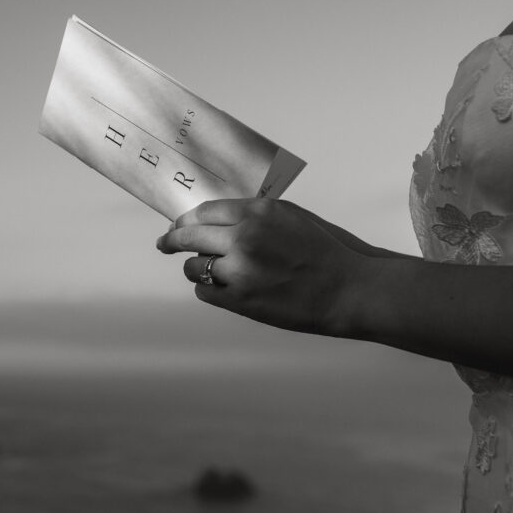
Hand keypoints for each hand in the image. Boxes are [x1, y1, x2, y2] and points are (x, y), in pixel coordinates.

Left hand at [156, 198, 365, 336]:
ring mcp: (241, 270)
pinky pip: (205, 293)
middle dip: (172, 241)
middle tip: (164, 245)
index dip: (185, 220)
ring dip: (196, 269)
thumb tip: (215, 218)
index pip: (203, 211)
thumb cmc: (322, 251)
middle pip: (188, 236)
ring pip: (193, 267)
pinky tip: (221, 289)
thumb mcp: (289, 216)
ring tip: (207, 272)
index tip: (177, 226)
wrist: (348, 288)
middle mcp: (244, 237)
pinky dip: (208, 290)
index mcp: (257, 212)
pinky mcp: (241, 300)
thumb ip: (253, 214)